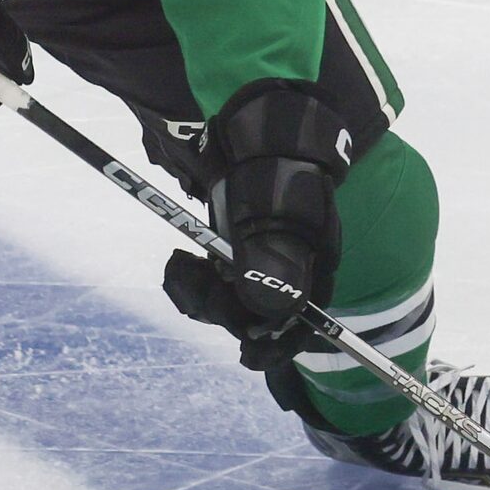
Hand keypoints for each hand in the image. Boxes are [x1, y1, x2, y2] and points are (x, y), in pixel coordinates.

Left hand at [161, 79, 353, 367]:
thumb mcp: (277, 214)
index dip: (274, 347)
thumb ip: (274, 264)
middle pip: (258, 317)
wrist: (256, 133)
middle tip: (185, 276)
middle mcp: (290, 274)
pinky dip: (194, 281)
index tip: (247, 356)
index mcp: (311, 270)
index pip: (299, 324)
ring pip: (231, 304)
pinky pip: (215, 286)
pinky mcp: (237, 256)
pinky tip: (180, 263)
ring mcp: (261, 265)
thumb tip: (269, 316)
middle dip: (219, 308)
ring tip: (178, 267)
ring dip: (200, 295)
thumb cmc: (274, 170)